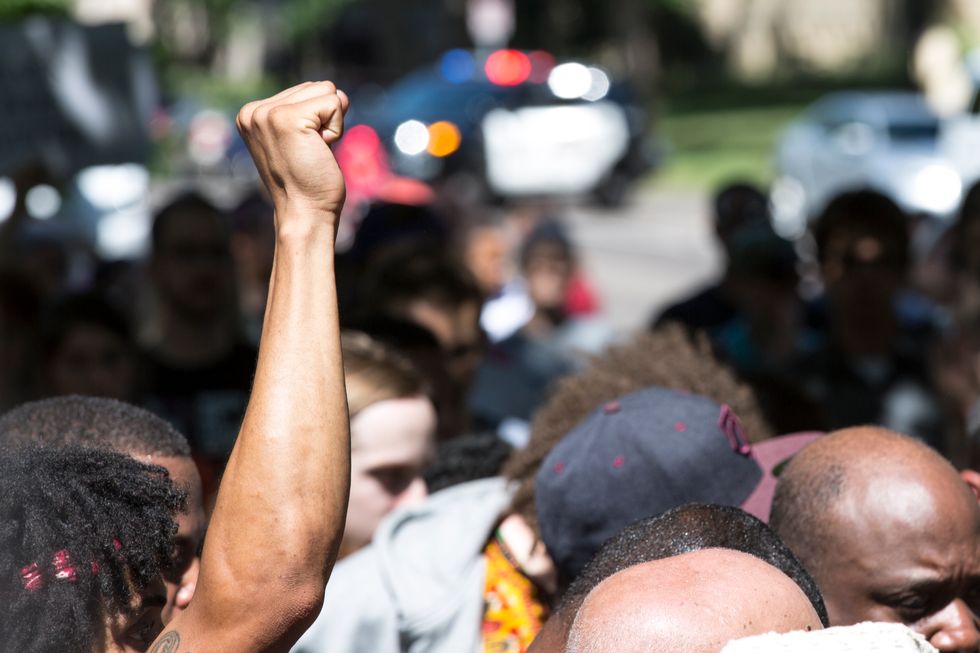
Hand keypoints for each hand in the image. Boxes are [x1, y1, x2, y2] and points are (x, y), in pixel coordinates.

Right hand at [237, 81, 349, 222]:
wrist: (304, 213)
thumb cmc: (309, 182)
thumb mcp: (302, 139)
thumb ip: (310, 111)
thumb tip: (339, 93)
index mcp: (251, 114)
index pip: (305, 90)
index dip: (318, 120)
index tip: (303, 150)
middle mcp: (253, 110)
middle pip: (317, 87)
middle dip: (325, 120)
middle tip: (310, 152)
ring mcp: (267, 113)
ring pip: (327, 91)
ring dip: (331, 125)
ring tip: (313, 151)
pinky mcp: (287, 118)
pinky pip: (334, 103)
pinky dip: (336, 130)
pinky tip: (320, 151)